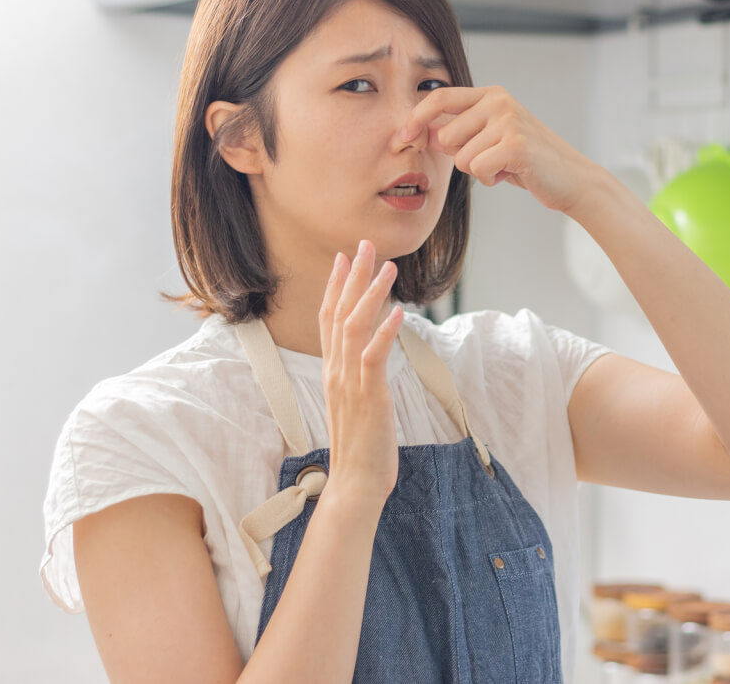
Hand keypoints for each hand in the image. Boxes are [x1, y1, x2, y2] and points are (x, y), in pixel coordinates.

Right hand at [318, 239, 402, 501]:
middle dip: (353, 277)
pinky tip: (399, 312)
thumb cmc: (362, 447)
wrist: (356, 483)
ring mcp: (350, 383)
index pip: (329, 319)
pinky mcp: (368, 396)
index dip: (337, 286)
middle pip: (339, 313)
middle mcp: (337, 372)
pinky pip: (373, 357)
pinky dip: (384, 332)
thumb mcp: (357, 403)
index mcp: (334, 372)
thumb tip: (370, 358)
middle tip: (364, 246)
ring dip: (371, 295)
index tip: (344, 258)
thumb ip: (359, 377)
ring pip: (355, 328)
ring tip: (388, 268)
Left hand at [400, 85, 599, 213]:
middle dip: (459, 156)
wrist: (569, 178)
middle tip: (489, 159)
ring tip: (504, 166)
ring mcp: (508, 120)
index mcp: (490, 95)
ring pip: (461, 157)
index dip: (415, 118)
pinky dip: (490, 179)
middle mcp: (498, 101)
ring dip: (478, 171)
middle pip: (445, 135)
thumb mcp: (489, 141)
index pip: (439, 98)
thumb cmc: (525, 162)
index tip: (399, 137)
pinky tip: (511, 174)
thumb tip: (420, 131)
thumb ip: (458, 133)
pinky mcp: (516, 144)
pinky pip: (478, 169)